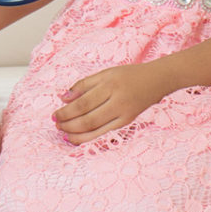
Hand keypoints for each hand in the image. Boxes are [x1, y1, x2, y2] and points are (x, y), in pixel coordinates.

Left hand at [52, 62, 174, 144]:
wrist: (156, 81)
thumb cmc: (128, 75)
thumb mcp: (105, 73)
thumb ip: (84, 85)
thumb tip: (63, 98)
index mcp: (110, 85)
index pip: (83, 103)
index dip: (67, 111)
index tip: (55, 114)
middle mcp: (117, 101)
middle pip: (88, 119)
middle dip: (69, 124)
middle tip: (57, 125)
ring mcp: (123, 115)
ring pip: (95, 130)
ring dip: (76, 134)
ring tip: (64, 133)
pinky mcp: (127, 123)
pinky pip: (105, 133)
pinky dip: (90, 138)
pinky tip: (79, 138)